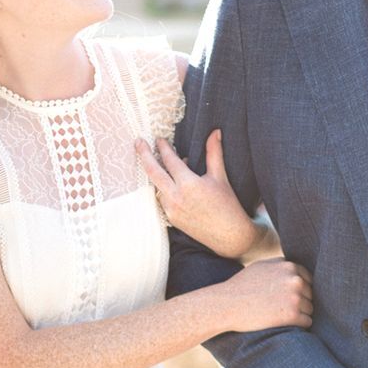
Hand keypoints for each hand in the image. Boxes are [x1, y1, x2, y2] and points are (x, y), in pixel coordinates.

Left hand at [138, 130, 257, 257]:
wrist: (229, 236)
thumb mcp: (220, 177)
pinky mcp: (171, 219)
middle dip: (144, 155)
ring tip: (157, 162)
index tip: (159, 138)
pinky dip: (164, 188)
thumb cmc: (227, 205)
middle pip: (153, 171)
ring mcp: (171, 209)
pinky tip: (170, 182)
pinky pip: (162, 198)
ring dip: (155, 173)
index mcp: (188, 184)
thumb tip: (215, 132)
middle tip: (138, 142)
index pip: (170, 160)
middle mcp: (176, 196)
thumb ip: (214, 153)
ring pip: (156, 186)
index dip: (163, 147)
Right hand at [217, 258, 311, 332]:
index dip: (298, 290)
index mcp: (289, 266)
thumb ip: (281, 265)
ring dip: (300, 314)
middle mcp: (295, 280)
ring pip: (310, 309)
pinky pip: (307, 322)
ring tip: (280, 315)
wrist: (227, 305)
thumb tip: (295, 267)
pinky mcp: (292, 315)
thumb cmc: (242, 286)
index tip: (285, 297)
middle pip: (310, 294)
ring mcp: (295, 297)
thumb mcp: (262, 266)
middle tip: (280, 308)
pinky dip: (299, 325)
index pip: (308, 279)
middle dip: (300, 302)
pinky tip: (284, 323)